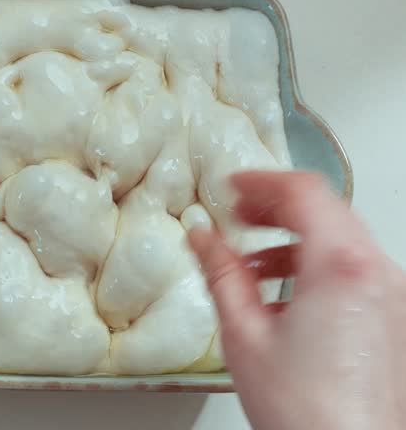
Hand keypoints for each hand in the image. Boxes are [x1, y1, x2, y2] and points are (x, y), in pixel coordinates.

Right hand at [189, 171, 404, 429]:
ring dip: (294, 236)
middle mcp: (375, 271)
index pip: (304, 191)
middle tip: (237, 213)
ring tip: (251, 257)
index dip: (261, 181)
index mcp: (340, 265)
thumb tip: (202, 237)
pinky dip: (315, 262)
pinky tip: (281, 290)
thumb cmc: (305, 410)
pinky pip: (352, 267)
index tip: (231, 186)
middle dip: (276, 206)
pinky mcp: (391, 315)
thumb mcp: (243, 333)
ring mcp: (390, 294)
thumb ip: (220, 273)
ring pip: (341, 237)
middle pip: (326, 209)